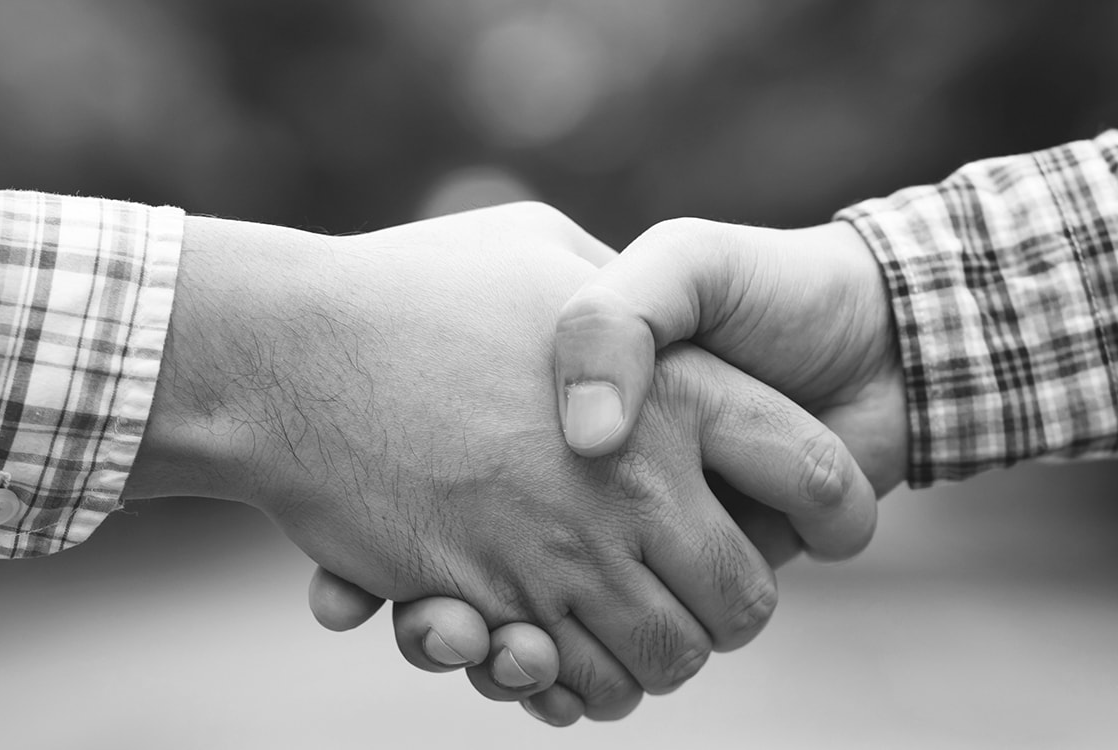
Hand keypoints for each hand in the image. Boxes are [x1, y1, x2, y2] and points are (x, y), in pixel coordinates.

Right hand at [138, 204, 869, 713]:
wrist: (281, 353)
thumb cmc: (407, 289)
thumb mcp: (538, 248)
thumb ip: (617, 298)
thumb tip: (653, 330)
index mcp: (672, 390)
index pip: (815, 472)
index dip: (836, 504)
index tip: (825, 515)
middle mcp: (635, 486)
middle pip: (747, 601)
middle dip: (734, 611)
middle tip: (702, 594)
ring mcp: (562, 556)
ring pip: (664, 661)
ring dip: (655, 660)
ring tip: (628, 628)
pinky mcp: (490, 608)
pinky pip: (569, 684)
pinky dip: (573, 685)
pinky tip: (552, 649)